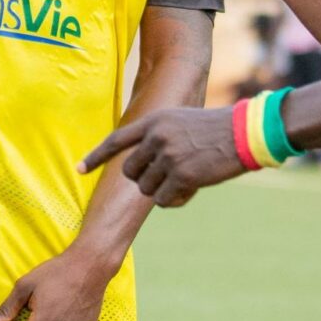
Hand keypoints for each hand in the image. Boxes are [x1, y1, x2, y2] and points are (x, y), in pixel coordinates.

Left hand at [79, 105, 244, 206]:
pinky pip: (162, 200)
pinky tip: (191, 189)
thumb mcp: (179, 122)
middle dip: (143, 180)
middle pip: (129, 172)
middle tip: (165, 177)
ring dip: (161, 190)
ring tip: (185, 179)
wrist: (242, 133)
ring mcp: (167, 156)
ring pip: (146, 188)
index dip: (96, 156)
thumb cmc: (213, 130)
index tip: (79, 169)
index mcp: (153, 121)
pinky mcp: (181, 175)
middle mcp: (155, 137)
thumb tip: (139, 164)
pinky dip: (174, 200)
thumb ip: (157, 138)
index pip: (116, 140)